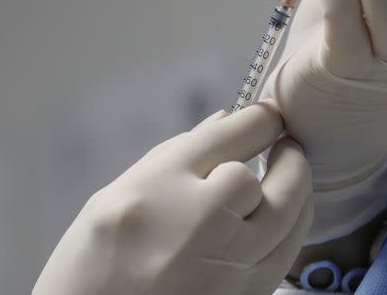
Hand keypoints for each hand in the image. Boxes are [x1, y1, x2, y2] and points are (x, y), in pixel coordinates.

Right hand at [33, 103, 312, 294]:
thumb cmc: (90, 262)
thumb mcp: (114, 194)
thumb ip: (172, 156)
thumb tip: (225, 121)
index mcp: (155, 189)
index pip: (229, 137)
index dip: (258, 120)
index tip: (266, 116)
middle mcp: (195, 226)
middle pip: (261, 178)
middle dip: (284, 154)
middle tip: (286, 144)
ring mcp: (223, 269)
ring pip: (287, 217)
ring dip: (296, 190)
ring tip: (290, 175)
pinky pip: (284, 257)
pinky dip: (289, 230)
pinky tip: (280, 218)